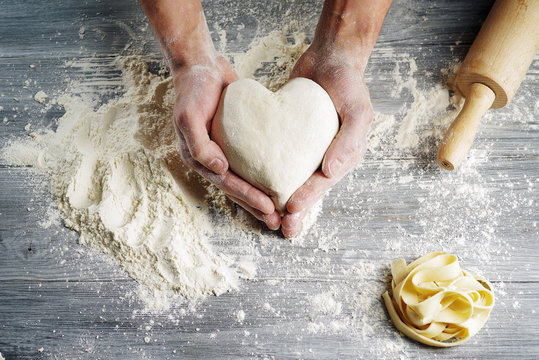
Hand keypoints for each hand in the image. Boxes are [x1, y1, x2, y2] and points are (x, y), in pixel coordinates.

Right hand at [173, 57, 280, 229]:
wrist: (201, 66)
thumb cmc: (193, 90)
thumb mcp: (189, 116)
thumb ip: (199, 144)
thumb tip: (217, 169)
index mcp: (199, 158)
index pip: (226, 183)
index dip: (247, 197)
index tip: (268, 208)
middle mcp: (211, 159)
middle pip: (236, 188)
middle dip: (256, 206)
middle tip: (277, 221)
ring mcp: (224, 151)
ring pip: (244, 179)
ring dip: (259, 196)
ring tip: (279, 211)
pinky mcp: (237, 141)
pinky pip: (251, 161)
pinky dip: (262, 174)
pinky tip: (277, 180)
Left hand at [281, 46, 373, 236]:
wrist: (330, 58)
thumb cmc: (348, 83)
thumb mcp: (358, 110)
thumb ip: (349, 140)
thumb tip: (332, 171)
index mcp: (345, 155)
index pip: (324, 182)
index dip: (308, 197)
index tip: (290, 209)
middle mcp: (326, 156)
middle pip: (308, 187)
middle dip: (294, 208)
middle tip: (279, 227)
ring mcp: (308, 148)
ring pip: (293, 177)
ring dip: (281, 196)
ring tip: (267, 215)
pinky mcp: (290, 137)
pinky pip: (280, 157)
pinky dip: (270, 171)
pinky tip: (255, 182)